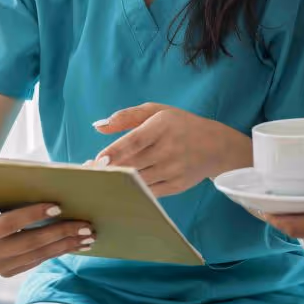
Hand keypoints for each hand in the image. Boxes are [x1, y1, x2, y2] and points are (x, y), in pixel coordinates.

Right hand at [0, 145, 95, 276]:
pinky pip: (39, 261)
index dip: (31, 216)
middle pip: (29, 243)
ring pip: (38, 255)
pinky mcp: (10, 270)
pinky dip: (60, 251)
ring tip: (90, 232)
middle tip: (86, 222)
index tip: (57, 205)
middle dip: (60, 233)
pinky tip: (81, 243)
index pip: (7, 225)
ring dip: (67, 244)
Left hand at [90, 104, 251, 196]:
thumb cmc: (180, 125)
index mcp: (163, 125)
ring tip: (97, 182)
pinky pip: (148, 192)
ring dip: (117, 183)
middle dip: (108, 170)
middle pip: (133, 163)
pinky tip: (117, 190)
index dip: (115, 152)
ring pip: (138, 180)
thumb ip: (126, 116)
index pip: (135, 140)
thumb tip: (97, 127)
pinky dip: (132, 192)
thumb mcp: (157, 111)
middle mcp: (170, 148)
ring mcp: (174, 169)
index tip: (98, 161)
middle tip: (86, 173)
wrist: (217, 146)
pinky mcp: (176, 186)